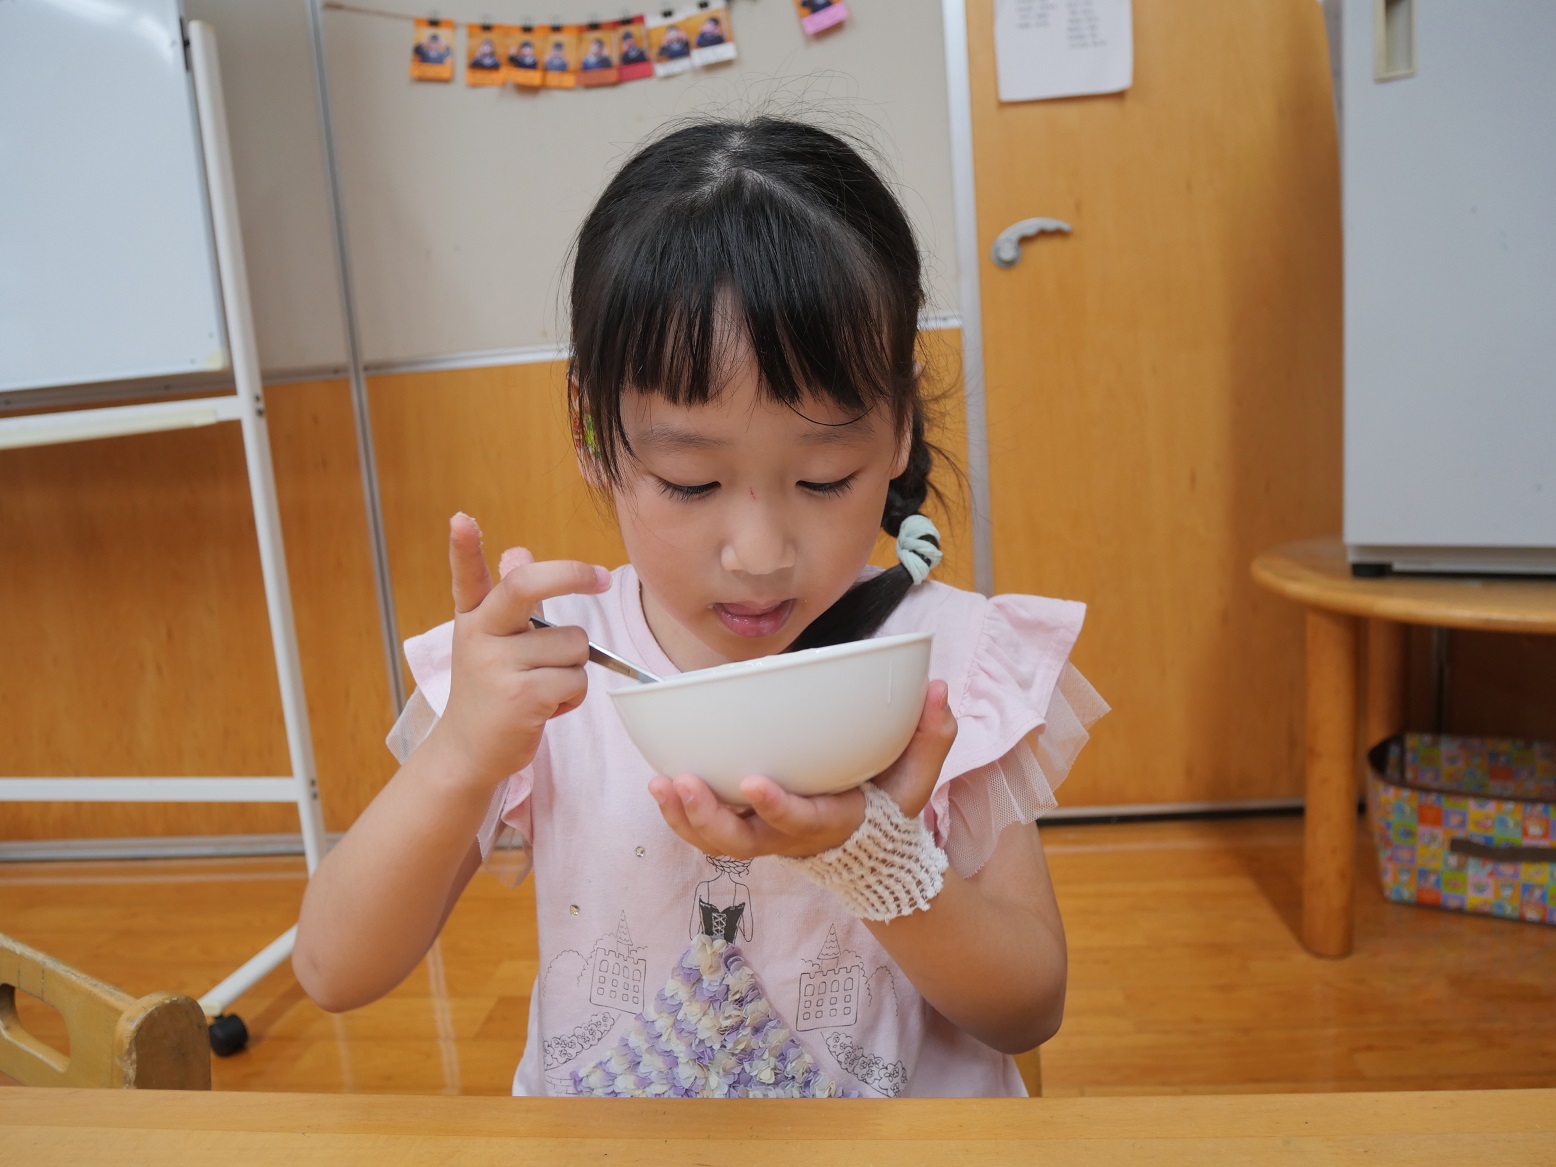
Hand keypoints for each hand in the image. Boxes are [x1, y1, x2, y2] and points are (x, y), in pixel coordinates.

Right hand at [428, 513, 610, 789]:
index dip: (463, 547)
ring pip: (574, 643)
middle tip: (599, 577)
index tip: (461, 519)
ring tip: (541, 687)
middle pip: (526, 586)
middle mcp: (479, 636)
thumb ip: (510, 601)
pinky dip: (573, 696)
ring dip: (573, 668)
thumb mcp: (494, 642)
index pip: (467, 577)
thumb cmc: (491, 692)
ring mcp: (498, 666)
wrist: (469, 752)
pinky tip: (545, 708)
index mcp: (473, 619)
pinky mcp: (522, 696)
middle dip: (571, 575)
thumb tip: (518, 552)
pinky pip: (576, 679)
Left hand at [649, 680, 956, 859]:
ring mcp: (763, 836)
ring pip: (716, 840)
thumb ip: (930, 735)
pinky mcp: (744, 828)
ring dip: (684, 817)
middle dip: (709, 817)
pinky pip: (705, 832)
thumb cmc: (889, 801)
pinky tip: (660, 786)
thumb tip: (938, 688)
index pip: (802, 820)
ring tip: (661, 784)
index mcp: (833, 822)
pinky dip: (680, 815)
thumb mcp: (918, 776)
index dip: (778, 807)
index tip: (753, 782)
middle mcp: (790, 837)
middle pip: (742, 841)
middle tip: (683, 783)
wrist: (869, 847)